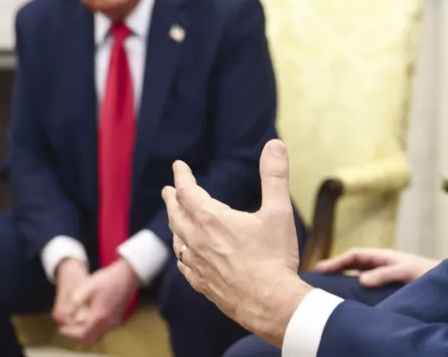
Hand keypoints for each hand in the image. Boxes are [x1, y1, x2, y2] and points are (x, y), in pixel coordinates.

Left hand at [58, 259, 139, 346]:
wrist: (129, 274)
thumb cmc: (108, 279)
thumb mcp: (87, 286)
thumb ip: (75, 301)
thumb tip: (69, 312)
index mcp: (99, 316)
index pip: (82, 334)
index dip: (70, 333)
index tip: (63, 328)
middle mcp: (108, 322)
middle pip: (90, 340)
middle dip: (78, 336)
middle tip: (70, 328)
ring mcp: (115, 321)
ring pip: (98, 335)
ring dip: (87, 332)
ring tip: (79, 322)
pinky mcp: (119, 317)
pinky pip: (105, 330)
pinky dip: (95, 328)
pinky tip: (92, 316)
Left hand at [163, 140, 311, 346]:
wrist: (270, 303)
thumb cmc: (274, 257)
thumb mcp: (279, 212)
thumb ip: (274, 176)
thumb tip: (274, 145)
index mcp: (213, 220)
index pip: (188, 191)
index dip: (182, 176)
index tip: (178, 166)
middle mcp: (198, 241)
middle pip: (176, 215)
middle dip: (172, 199)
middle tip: (168, 190)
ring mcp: (197, 265)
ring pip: (177, 240)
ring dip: (174, 224)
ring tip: (175, 218)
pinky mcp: (202, 284)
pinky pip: (183, 265)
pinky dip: (181, 252)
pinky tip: (184, 255)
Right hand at [314, 248, 439, 286]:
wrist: (446, 282)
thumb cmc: (428, 273)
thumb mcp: (405, 271)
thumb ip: (384, 274)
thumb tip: (360, 279)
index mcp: (382, 257)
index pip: (354, 256)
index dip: (336, 261)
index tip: (320, 269)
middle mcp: (381, 266)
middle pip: (352, 266)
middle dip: (335, 271)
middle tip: (316, 280)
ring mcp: (384, 277)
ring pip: (358, 278)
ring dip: (344, 282)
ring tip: (327, 292)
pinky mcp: (388, 289)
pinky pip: (367, 290)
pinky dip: (355, 293)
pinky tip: (349, 302)